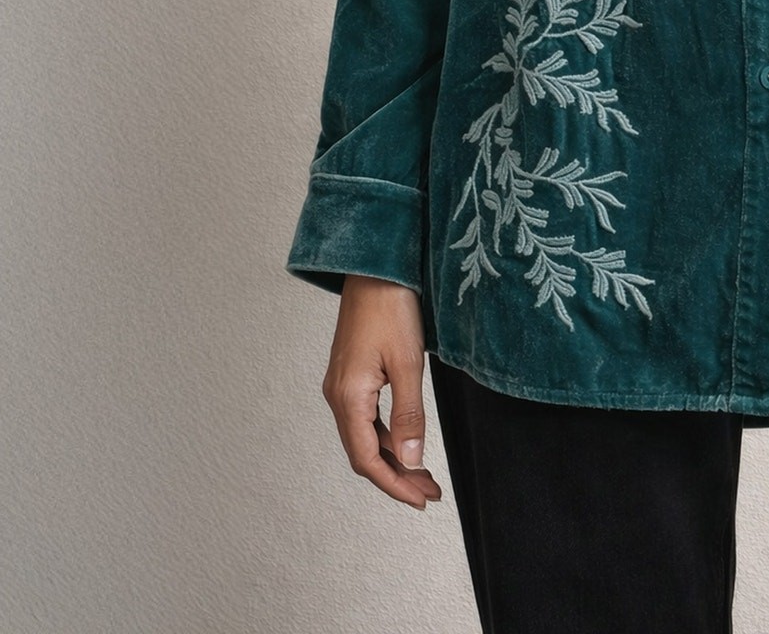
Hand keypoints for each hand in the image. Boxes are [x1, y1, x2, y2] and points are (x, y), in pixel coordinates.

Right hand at [322, 276, 443, 510]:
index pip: (367, 459)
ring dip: (394, 456)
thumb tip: (412, 459)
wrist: (374, 268)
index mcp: (348, 397)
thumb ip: (409, 414)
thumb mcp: (408, 362)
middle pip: (364, 453)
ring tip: (424, 473)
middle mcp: (338, 396)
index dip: (394, 484)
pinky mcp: (350, 375)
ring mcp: (342, 386)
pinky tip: (407, 439)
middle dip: (397, 476)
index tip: (420, 501)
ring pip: (365, 436)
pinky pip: (366, 417)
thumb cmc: (391, 308)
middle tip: (429, 493)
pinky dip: (387, 435)